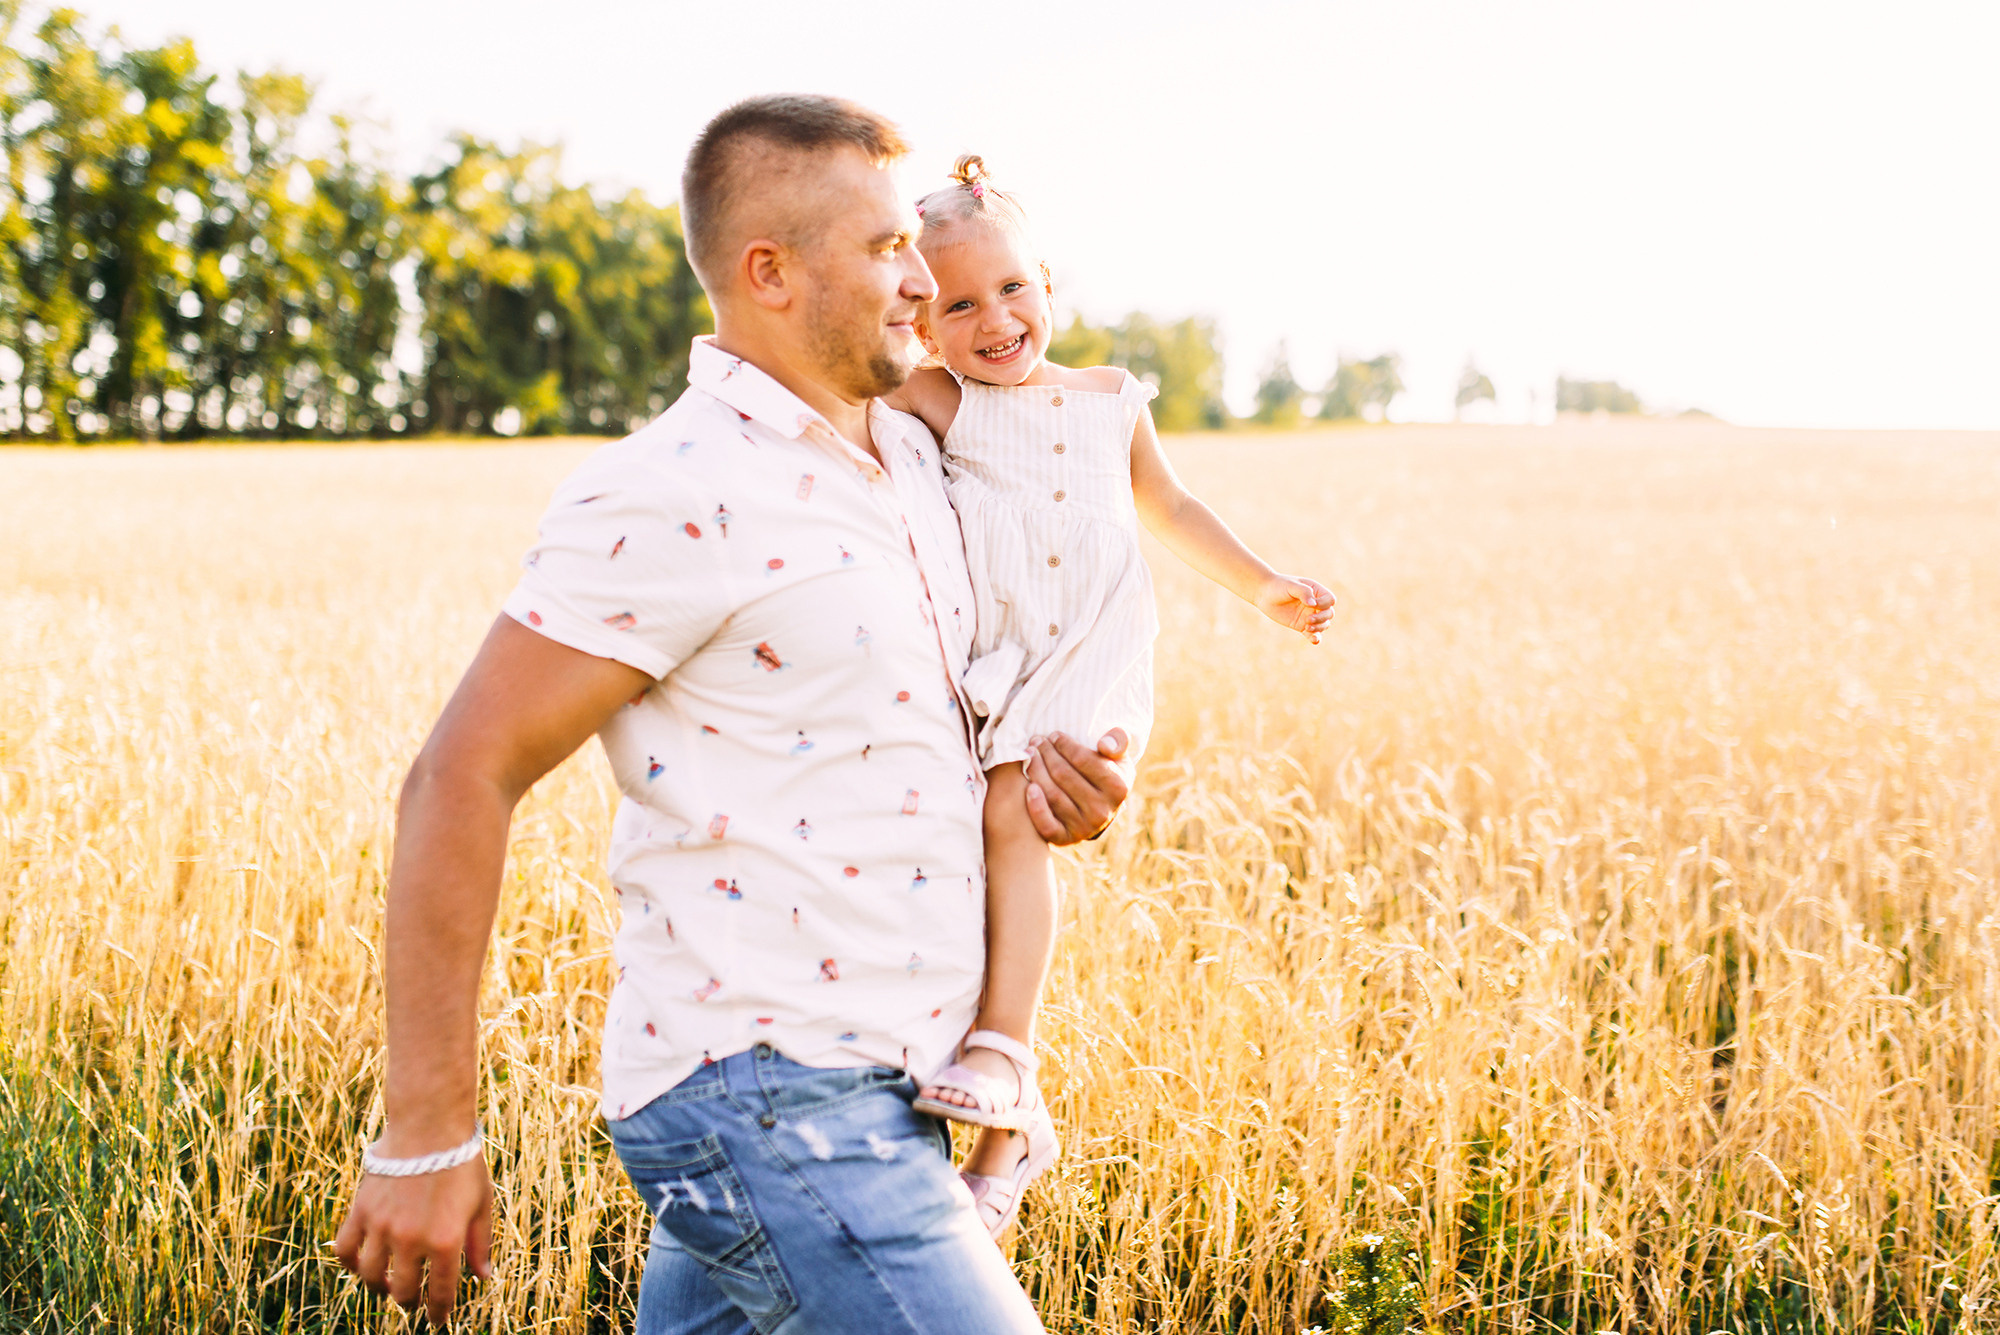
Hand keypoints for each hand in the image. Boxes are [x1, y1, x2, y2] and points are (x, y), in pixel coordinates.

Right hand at [333, 1158, 493, 1324]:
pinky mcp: (361, 1211)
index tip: (438, 1320)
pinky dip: (349, 1263)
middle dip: (409, 1302)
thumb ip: (480, 1243)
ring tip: (388, 1286)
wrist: (430, 1126)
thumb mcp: (482, 1203)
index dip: (440, 1312)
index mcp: (445, 1241)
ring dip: (379, 1287)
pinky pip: (344, 1249)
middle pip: (403, 1290)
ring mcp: (382, 1226)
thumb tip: (483, 1277)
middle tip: (413, 1301)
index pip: (441, 1293)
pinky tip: (361, 1264)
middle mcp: (411, 1240)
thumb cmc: (462, 1163)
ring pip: (370, 1276)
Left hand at [1022, 729, 1129, 844]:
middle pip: (1064, 775)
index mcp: (1118, 788)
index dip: (1064, 744)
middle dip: (1046, 754)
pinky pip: (1047, 825)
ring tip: (1029, 755)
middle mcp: (1102, 811)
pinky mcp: (1065, 838)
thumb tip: (1104, 744)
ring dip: (1036, 771)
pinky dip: (1036, 807)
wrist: (1100, 809)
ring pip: (1053, 795)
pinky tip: (1029, 788)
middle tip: (1036, 741)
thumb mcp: (1119, 757)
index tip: (1054, 735)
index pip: (1083, 760)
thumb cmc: (1106, 774)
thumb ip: (1119, 741)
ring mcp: (1084, 827)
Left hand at [1255, 574, 1335, 643]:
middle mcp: (1316, 605)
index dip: (1324, 604)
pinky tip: (1314, 640)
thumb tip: (1313, 604)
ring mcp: (1310, 616)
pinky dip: (1315, 638)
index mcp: (1317, 592)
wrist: (1265, 595)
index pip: (1330, 600)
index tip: (1311, 604)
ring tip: (1306, 627)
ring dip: (1319, 628)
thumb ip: (1304, 592)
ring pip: (1324, 625)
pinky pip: (1313, 634)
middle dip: (1321, 618)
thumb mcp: (1291, 586)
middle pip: (1329, 614)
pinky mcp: (1302, 626)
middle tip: (1308, 619)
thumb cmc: (1279, 586)